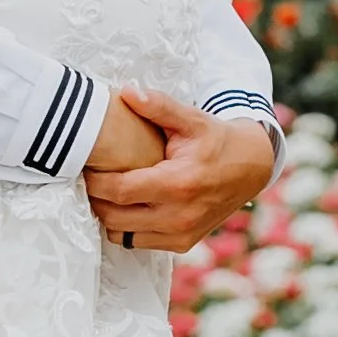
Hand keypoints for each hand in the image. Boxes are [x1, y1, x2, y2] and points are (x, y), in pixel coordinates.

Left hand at [85, 88, 274, 250]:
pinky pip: (138, 241)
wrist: (250, 167)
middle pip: (113, 216)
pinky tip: (126, 204)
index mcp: (178, 184)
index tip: (87, 164)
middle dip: (96, 197)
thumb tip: (128, 92)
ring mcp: (181, 234)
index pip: (118, 190)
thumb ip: (158, 106)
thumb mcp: (191, 119)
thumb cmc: (216, 140)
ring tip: (107, 190)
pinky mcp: (182, 243)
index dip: (95, 180)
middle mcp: (179, 216)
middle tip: (91, 176)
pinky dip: (126, 225)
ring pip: (121, 233)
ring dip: (108, 214)